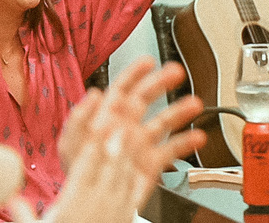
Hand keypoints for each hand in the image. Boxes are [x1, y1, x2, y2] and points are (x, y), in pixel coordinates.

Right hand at [32, 127, 144, 222]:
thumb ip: (23, 213)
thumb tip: (7, 197)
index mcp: (75, 203)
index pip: (86, 167)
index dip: (93, 144)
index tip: (96, 124)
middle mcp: (99, 204)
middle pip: (111, 166)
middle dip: (116, 142)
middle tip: (121, 120)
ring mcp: (117, 210)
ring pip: (126, 176)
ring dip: (129, 154)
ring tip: (132, 133)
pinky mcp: (127, 217)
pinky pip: (136, 192)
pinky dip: (138, 175)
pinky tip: (140, 163)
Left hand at [57, 57, 205, 205]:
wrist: (89, 206)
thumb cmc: (77, 173)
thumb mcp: (71, 144)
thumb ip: (80, 119)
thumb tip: (94, 95)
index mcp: (105, 119)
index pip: (121, 89)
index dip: (134, 73)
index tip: (148, 62)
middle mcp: (125, 127)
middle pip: (146, 98)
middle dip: (161, 82)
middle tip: (176, 72)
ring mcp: (139, 145)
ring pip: (163, 121)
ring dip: (180, 110)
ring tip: (195, 103)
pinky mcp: (150, 163)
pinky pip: (171, 150)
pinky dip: (186, 143)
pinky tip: (198, 137)